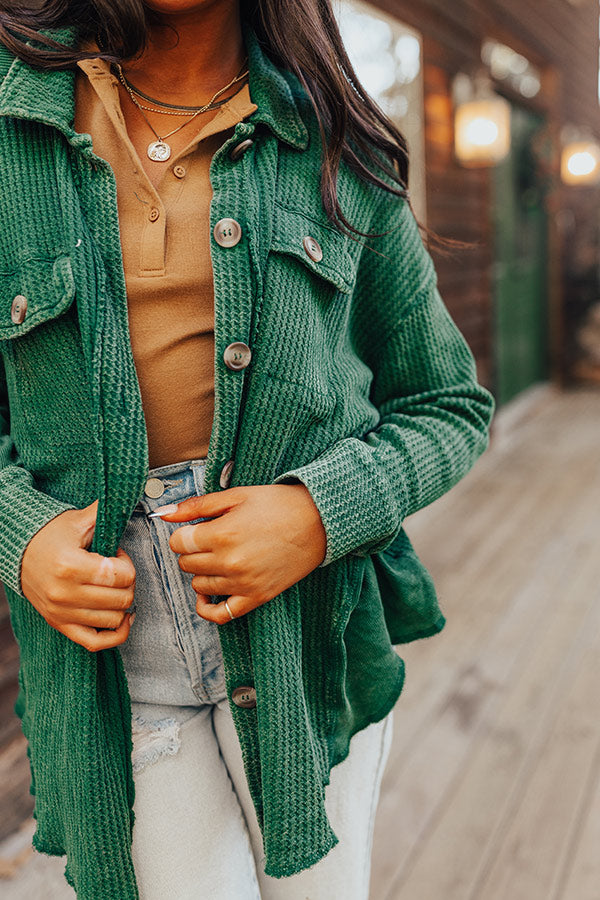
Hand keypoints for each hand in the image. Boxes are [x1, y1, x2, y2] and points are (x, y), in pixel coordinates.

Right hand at [21, 501, 135, 650]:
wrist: (18, 551)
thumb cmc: (51, 534)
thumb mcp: (79, 520)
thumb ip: (106, 511)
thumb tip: (129, 493)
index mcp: (70, 566)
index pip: (120, 576)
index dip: (128, 565)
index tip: (119, 555)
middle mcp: (65, 593)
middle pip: (121, 599)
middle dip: (128, 582)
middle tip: (117, 570)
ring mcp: (61, 613)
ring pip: (114, 620)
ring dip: (122, 603)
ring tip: (112, 586)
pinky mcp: (60, 624)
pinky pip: (96, 643)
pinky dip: (116, 634)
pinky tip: (122, 618)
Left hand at [159, 484, 326, 623]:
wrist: (318, 522)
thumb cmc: (277, 505)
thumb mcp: (235, 496)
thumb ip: (195, 507)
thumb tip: (163, 515)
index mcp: (221, 534)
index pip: (178, 543)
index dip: (185, 534)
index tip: (197, 529)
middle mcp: (229, 562)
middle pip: (186, 564)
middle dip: (193, 551)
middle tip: (211, 540)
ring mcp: (243, 583)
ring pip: (198, 585)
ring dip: (203, 572)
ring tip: (220, 557)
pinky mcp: (256, 597)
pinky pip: (220, 614)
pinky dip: (207, 607)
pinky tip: (209, 593)